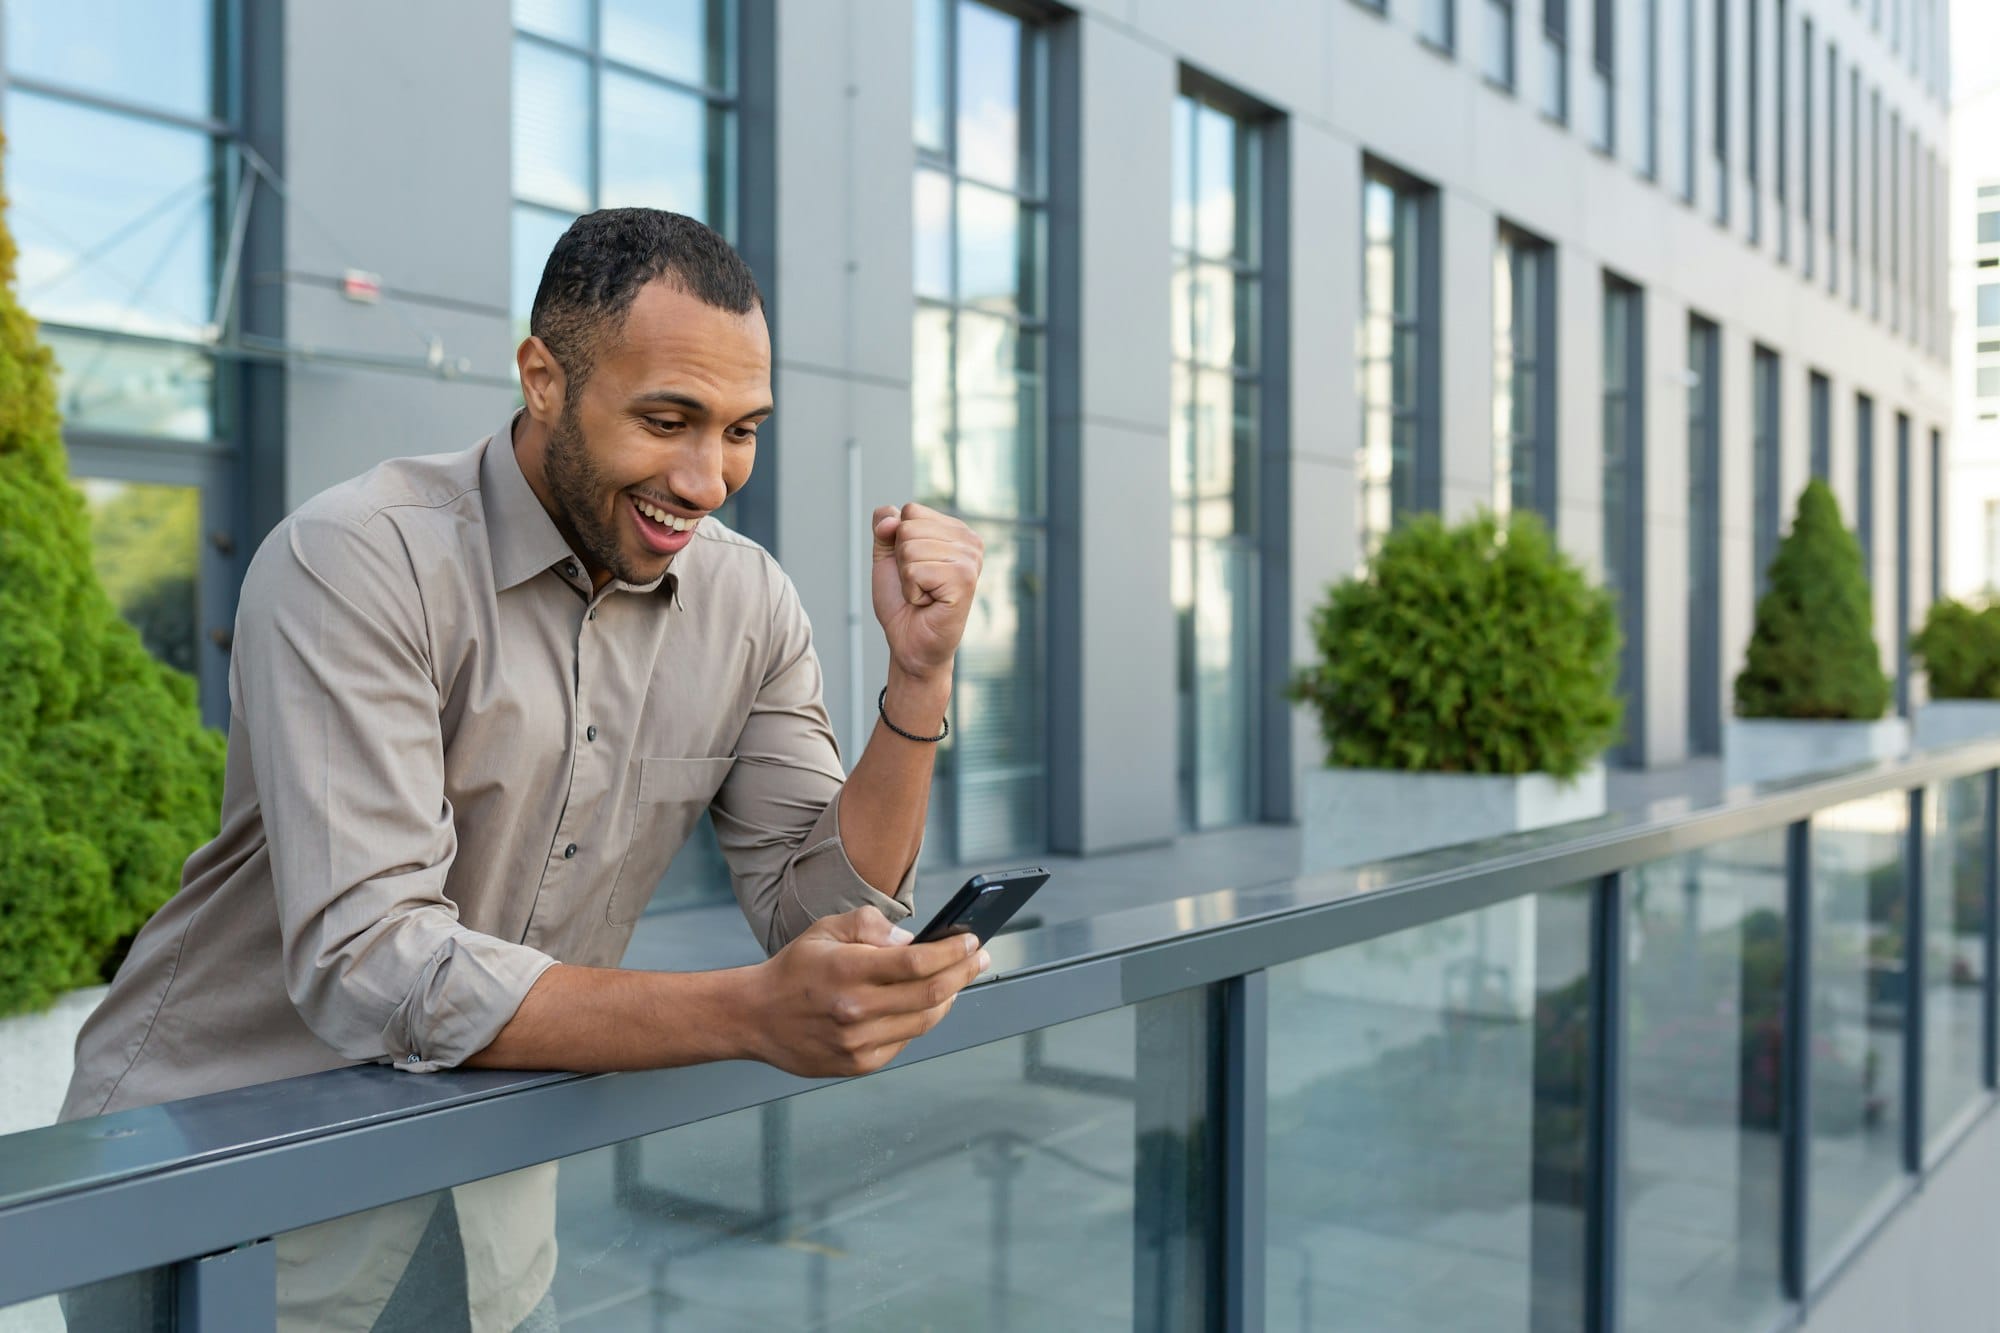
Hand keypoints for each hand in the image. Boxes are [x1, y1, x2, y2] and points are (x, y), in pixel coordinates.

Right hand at [747, 905, 989, 1077]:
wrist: (756, 1017)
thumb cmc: (795, 969)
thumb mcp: (826, 929)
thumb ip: (870, 925)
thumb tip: (912, 940)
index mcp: (848, 970)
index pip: (917, 962)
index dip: (952, 951)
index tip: (971, 940)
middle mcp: (855, 1010)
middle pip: (930, 993)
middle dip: (964, 972)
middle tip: (980, 957)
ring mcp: (858, 1043)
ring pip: (924, 1021)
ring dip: (949, 998)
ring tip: (958, 979)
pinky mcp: (858, 1065)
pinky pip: (905, 1041)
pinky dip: (921, 1021)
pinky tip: (925, 1005)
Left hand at [871, 503, 982, 681]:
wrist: (910, 642)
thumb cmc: (903, 602)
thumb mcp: (887, 556)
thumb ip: (885, 526)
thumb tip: (890, 520)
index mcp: (956, 530)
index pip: (911, 511)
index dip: (899, 542)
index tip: (915, 568)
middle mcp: (970, 541)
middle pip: (908, 528)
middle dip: (902, 561)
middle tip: (920, 585)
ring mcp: (970, 560)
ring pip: (909, 549)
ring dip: (907, 579)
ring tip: (924, 594)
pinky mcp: (964, 580)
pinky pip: (915, 571)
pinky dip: (912, 592)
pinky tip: (928, 603)